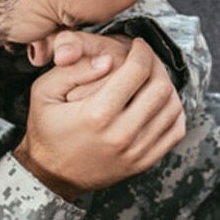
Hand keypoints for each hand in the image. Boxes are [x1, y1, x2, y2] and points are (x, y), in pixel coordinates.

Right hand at [14, 37, 185, 200]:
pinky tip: (159, 103)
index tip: (138, 45)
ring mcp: (136, 151)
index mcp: (96, 114)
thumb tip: (108, 59)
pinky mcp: (144, 162)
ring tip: (153, 78)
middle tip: (147, 59)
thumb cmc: (47, 129)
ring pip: (172, 108)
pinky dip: (174, 112)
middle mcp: (121, 134)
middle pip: (160, 88)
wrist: (51, 174)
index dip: (142, 51)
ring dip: (167, 86)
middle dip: (157, 65)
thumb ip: (73, 70)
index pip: (137, 71)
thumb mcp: (44, 92)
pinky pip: (175, 132)